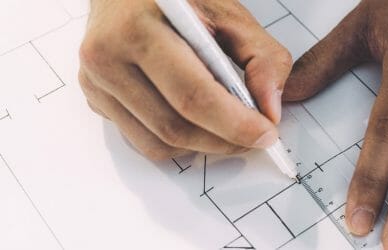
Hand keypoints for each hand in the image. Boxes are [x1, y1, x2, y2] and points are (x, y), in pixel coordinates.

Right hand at [79, 0, 291, 159]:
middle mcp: (106, 58)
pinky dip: (180, 143)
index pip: (192, 95)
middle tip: (256, 137)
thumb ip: (261, 58)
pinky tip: (199, 123)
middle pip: (175, 127)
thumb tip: (270, 111)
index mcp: (138, 28)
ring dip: (204, 147)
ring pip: (159, 144)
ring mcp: (95, 84)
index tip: (266, 135)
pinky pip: (144, 142)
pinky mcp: (96, 101)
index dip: (235, 124)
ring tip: (230, 130)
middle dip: (225, 141)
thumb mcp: (227, 13)